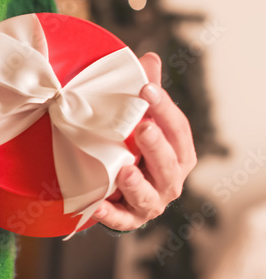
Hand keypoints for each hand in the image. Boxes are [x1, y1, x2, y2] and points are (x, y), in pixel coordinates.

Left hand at [93, 52, 197, 230]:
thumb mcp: (142, 122)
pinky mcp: (129, 220)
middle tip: (142, 128)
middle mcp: (171, 179)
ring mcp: (151, 202)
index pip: (177, 129)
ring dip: (136, 183)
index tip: (146, 89)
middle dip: (156, 146)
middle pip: (169, 164)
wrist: (121, 192)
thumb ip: (147, 94)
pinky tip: (97, 205)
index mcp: (180, 153)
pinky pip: (120, 220)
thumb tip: (149, 58)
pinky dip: (109, 214)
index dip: (164, 109)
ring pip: (148, 196)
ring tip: (125, 170)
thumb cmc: (136, 152)